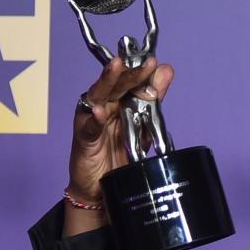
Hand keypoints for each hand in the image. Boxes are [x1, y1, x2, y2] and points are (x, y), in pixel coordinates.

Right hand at [68, 56, 174, 202]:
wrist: (101, 188)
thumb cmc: (120, 154)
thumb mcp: (143, 127)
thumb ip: (153, 100)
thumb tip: (166, 70)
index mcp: (118, 100)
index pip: (129, 80)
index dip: (141, 70)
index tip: (155, 62)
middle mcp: (103, 105)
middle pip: (115, 83)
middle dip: (130, 71)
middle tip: (146, 62)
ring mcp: (91, 119)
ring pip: (98, 96)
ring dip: (107, 81)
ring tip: (117, 66)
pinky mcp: (83, 138)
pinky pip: (88, 126)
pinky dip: (94, 119)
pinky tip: (100, 111)